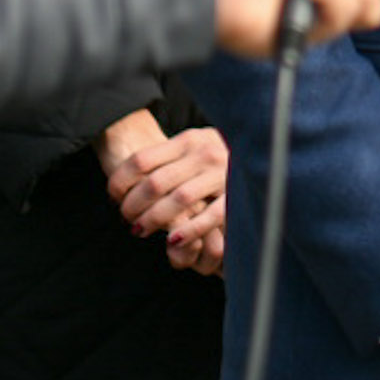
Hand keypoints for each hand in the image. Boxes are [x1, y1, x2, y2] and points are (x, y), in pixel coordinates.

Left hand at [103, 114, 229, 274]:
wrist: (267, 149)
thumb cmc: (218, 155)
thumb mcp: (195, 145)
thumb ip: (170, 156)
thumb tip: (126, 178)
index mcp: (189, 139)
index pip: (141, 160)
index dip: (120, 181)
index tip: (112, 196)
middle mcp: (205, 153)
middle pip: (155, 182)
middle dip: (133, 205)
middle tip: (126, 218)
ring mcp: (222, 174)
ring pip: (179, 200)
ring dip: (155, 219)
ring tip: (140, 229)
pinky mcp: (237, 195)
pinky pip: (211, 216)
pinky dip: (190, 229)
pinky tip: (173, 240)